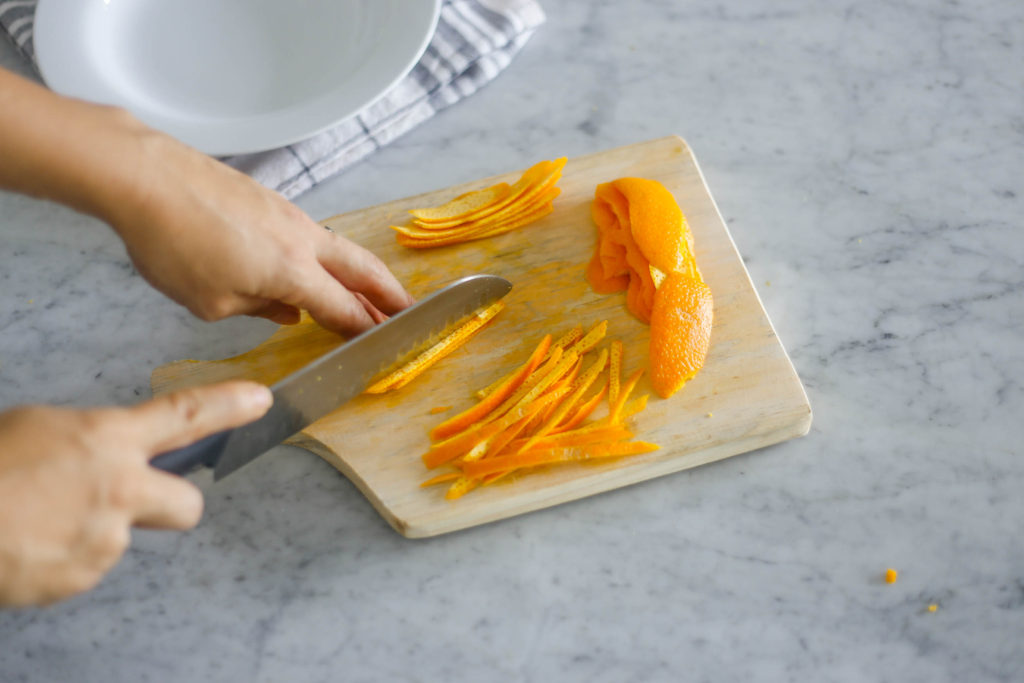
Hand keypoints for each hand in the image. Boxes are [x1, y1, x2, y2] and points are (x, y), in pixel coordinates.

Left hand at [0, 68, 412, 335]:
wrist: (147, 177)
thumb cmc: (173, 245)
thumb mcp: (210, 302)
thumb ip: (256, 309)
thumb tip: (284, 311)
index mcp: (293, 272)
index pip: (344, 308)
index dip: (366, 330)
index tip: (383, 345)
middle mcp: (302, 240)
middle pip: (363, 269)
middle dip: (390, 294)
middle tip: (411, 311)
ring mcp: (289, 214)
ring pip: (339, 247)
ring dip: (360, 272)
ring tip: (370, 291)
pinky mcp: (270, 201)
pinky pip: (311, 234)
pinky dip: (326, 256)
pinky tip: (314, 268)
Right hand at [0, 381, 271, 606]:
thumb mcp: (38, 428)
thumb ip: (87, 443)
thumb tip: (98, 456)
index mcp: (108, 440)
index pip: (185, 415)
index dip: (228, 406)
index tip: (261, 400)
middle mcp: (121, 489)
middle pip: (187, 504)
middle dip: (171, 505)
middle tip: (132, 503)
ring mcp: (106, 538)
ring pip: (119, 538)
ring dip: (91, 533)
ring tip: (38, 521)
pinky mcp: (82, 577)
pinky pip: (82, 567)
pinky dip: (61, 560)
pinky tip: (28, 546)